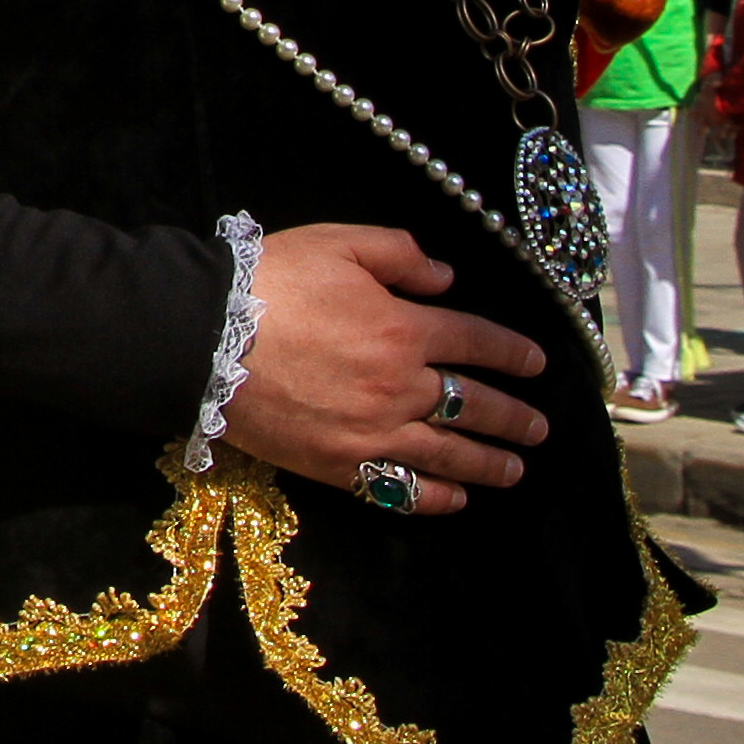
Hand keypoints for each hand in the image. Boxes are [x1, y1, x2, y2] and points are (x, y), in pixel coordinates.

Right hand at [216, 223, 552, 514]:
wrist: (204, 337)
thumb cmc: (271, 282)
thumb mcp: (337, 243)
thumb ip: (399, 254)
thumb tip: (446, 278)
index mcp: (404, 329)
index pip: (478, 342)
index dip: (513, 352)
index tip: (537, 364)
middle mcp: (401, 386)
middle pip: (475, 405)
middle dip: (515, 417)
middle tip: (539, 428)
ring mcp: (373, 432)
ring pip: (450, 455)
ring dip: (490, 463)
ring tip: (515, 469)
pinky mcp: (340, 465)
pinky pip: (401, 489)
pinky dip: (436, 498)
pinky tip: (457, 500)